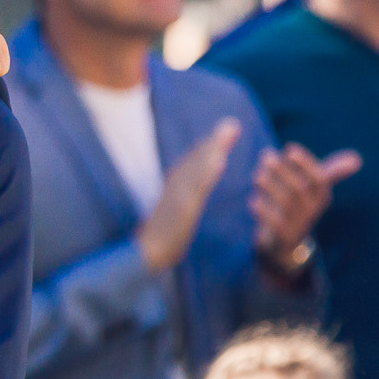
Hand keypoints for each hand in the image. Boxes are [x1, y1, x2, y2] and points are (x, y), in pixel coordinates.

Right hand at [139, 119, 240, 272]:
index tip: (226, 131)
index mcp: (177, 186)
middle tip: (232, 123)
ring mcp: (179, 195)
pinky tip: (220, 160)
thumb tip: (192, 196)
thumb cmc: (162, 238)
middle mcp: (176, 185)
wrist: (145, 254)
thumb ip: (184, 201)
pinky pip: (197, 187)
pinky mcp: (182, 208)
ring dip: (213, 147)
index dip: (209, 145)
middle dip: (215, 140)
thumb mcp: (176, 214)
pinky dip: (208, 172)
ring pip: (198, 166)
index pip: (195, 161)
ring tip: (229, 131)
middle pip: (197, 158)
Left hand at [250, 143, 361, 264]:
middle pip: (299, 189)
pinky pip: (274, 223)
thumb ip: (331, 172)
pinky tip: (253, 200)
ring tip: (257, 176)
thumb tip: (357, 158)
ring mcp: (299, 225)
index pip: (319, 179)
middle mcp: (313, 211)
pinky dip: (263, 210)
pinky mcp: (283, 238)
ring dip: (269, 186)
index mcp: (322, 197)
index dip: (305, 163)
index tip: (289, 148)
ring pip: (285, 204)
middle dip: (281, 170)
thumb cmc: (298, 207)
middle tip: (265, 156)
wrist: (284, 245)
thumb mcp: (314, 189)